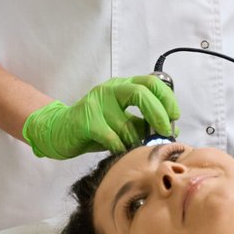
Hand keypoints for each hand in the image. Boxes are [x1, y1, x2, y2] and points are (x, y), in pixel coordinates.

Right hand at [21, 75, 179, 158]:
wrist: (59, 131)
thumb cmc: (95, 128)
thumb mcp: (122, 123)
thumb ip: (143, 124)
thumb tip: (171, 130)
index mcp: (123, 86)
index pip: (151, 82)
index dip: (167, 98)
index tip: (174, 116)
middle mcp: (111, 89)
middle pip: (141, 93)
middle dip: (158, 114)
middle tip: (164, 131)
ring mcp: (97, 103)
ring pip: (126, 123)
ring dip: (135, 140)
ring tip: (135, 148)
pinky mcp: (87, 120)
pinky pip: (112, 137)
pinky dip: (120, 148)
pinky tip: (120, 151)